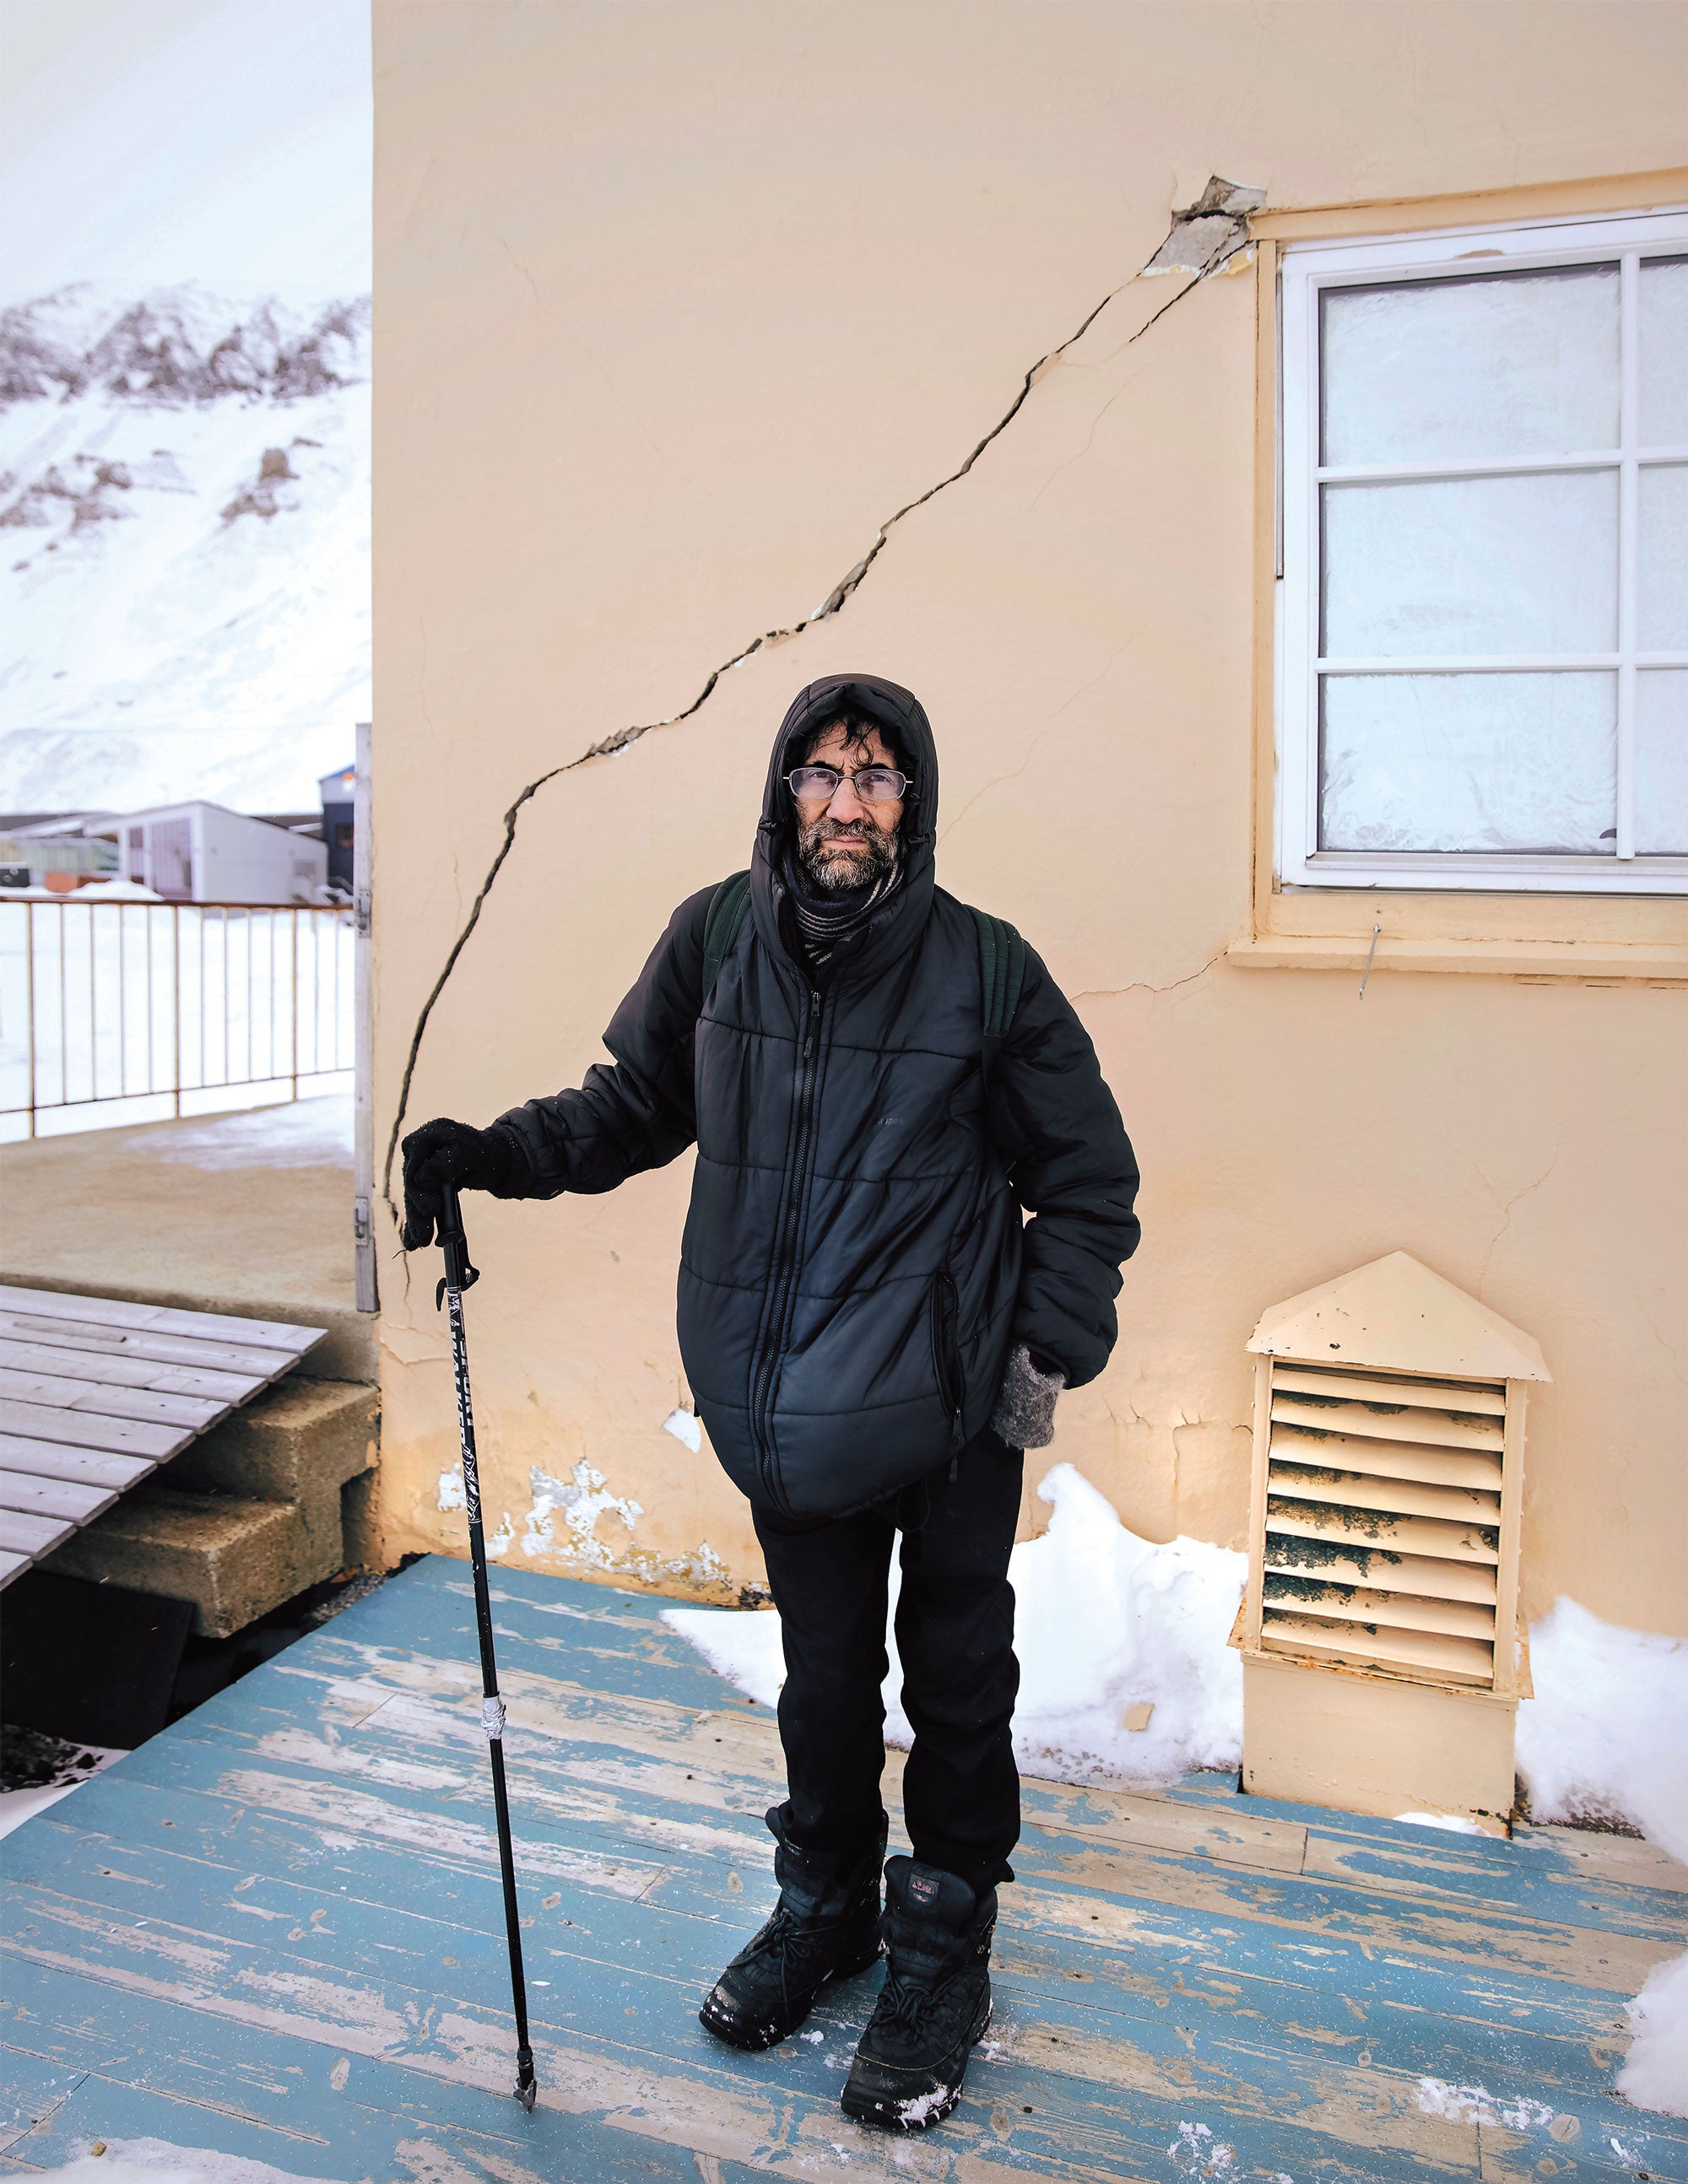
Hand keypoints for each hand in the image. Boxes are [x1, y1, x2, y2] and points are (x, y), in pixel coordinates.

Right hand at [401, 1118, 512, 1249]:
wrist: (494, 1158)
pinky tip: (412, 1241)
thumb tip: (421, 1179)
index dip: (419, 1191)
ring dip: (416, 1222)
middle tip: (424, 1237)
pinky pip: (418, 1202)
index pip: (414, 1168)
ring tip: (420, 1243)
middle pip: (412, 1185)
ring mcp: (418, 1166)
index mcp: (426, 1136)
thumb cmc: (484, 1153)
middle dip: (418, 1213)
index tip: (431, 1211)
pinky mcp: (423, 1181)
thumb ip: (445, 1164)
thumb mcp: (469, 1154)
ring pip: (414, 1197)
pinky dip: (416, 1222)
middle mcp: (418, 1150)